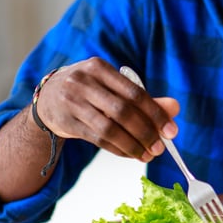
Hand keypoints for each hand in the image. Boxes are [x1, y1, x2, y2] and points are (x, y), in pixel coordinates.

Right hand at [33, 58, 179, 161]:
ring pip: (109, 128)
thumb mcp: (113, 87)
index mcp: (99, 67)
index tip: (172, 130)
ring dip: (133, 145)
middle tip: (161, 148)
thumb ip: (143, 98)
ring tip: (148, 155)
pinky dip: (118, 149)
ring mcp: (72, 102)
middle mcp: (83, 82)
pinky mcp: (66, 122)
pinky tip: (130, 153)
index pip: (134, 92)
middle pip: (122, 111)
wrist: (48, 98)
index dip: (155, 113)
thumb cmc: (89, 90)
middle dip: (146, 132)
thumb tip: (174, 108)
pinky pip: (98, 139)